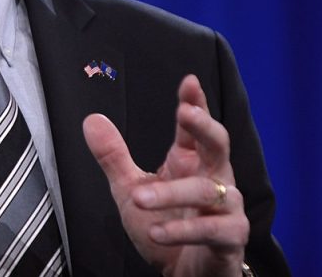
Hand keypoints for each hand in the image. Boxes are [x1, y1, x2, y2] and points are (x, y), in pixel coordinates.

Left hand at [83, 75, 248, 276]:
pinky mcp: (229, 238)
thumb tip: (92, 120)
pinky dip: (183, 230)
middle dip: (204, 125)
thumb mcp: (130, 190)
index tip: (189, 82)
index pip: (195, 128)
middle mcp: (214, 179)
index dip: (195, 104)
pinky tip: (157, 231)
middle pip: (218, 144)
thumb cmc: (165, 228)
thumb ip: (114, 157)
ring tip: (139, 198)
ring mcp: (226, 208)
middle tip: (186, 112)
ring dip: (172, 193)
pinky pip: (212, 230)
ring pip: (206, 190)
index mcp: (191, 162)